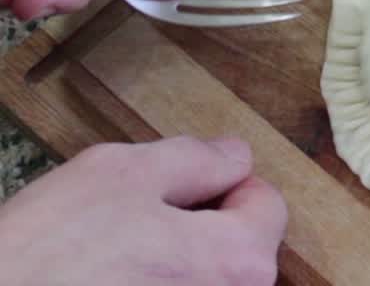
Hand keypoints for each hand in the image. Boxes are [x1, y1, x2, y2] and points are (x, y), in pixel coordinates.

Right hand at [0, 136, 287, 284]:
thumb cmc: (44, 257)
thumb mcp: (118, 175)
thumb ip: (194, 159)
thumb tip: (234, 156)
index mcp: (238, 261)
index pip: (266, 204)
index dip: (222, 182)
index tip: (176, 186)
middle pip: (237, 248)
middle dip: (196, 225)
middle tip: (131, 222)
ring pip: (200, 278)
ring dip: (168, 263)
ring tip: (108, 260)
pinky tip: (100, 282)